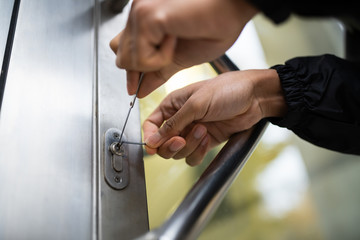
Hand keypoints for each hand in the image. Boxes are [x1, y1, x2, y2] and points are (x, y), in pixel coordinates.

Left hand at [110, 0, 257, 96]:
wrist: (234, 9)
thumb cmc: (216, 25)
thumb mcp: (180, 56)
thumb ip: (158, 71)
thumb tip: (139, 89)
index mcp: (146, 21)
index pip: (124, 50)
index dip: (131, 70)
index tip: (135, 88)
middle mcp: (138, 13)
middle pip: (119, 54)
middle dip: (139, 69)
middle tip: (163, 63)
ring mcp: (139, 12)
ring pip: (126, 58)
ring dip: (153, 63)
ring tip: (175, 44)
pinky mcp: (146, 16)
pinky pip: (141, 56)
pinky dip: (160, 59)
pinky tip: (176, 40)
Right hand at [143, 69, 286, 165]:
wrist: (254, 98)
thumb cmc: (226, 90)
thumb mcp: (196, 104)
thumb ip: (173, 124)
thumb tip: (152, 140)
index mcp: (173, 105)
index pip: (152, 124)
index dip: (150, 137)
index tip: (153, 146)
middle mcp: (180, 119)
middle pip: (163, 143)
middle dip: (171, 145)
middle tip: (181, 140)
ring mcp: (192, 131)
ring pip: (178, 152)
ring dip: (189, 146)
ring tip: (204, 131)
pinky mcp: (205, 141)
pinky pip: (193, 156)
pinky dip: (198, 152)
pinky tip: (208, 139)